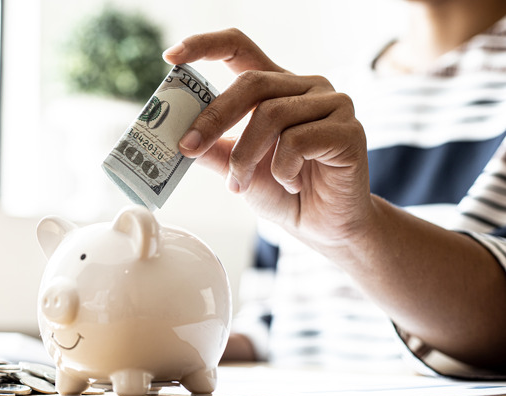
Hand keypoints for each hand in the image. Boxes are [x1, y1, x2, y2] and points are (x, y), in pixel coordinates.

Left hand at [163, 29, 371, 247]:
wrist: (324, 226)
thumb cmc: (283, 192)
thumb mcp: (237, 169)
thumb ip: (213, 149)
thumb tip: (178, 137)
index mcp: (277, 86)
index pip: (241, 48)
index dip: (205, 45)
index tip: (171, 56)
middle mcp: (307, 87)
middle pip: (252, 82)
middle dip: (213, 117)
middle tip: (188, 147)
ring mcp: (333, 104)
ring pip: (271, 114)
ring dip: (245, 156)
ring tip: (241, 184)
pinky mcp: (349, 130)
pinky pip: (298, 141)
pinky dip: (282, 170)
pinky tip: (291, 185)